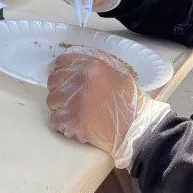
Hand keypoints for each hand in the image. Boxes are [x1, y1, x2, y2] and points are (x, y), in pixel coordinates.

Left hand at [46, 48, 169, 167]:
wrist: (139, 129)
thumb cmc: (130, 103)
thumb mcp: (117, 73)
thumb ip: (94, 65)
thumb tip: (70, 64)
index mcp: (92, 66)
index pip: (61, 63)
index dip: (59, 72)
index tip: (61, 81)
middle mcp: (81, 80)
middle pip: (53, 83)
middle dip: (61, 92)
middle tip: (73, 102)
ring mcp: (76, 101)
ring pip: (52, 102)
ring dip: (62, 109)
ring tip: (78, 115)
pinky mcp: (74, 120)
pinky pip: (56, 121)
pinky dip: (64, 125)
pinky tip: (78, 126)